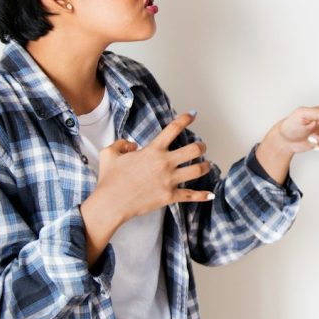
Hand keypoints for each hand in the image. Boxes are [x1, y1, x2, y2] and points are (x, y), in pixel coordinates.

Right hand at [94, 111, 212, 223]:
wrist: (110, 204)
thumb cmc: (109, 179)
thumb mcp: (109, 153)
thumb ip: (122, 144)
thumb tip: (133, 145)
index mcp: (152, 150)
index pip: (174, 128)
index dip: (186, 118)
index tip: (193, 114)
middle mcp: (164, 163)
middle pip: (194, 149)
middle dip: (201, 146)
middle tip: (201, 146)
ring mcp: (169, 180)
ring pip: (197, 170)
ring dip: (205, 166)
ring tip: (206, 165)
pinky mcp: (169, 196)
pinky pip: (190, 195)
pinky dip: (202, 196)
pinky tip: (210, 195)